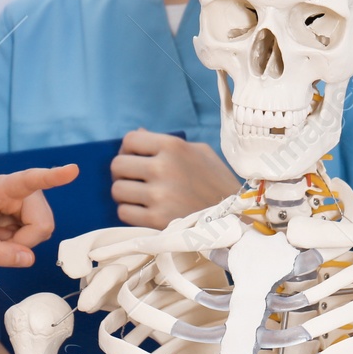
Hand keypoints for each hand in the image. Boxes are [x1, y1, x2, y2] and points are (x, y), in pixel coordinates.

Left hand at [0, 165, 77, 267]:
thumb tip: (29, 259)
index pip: (28, 180)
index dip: (52, 176)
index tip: (72, 170)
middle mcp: (20, 192)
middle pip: (42, 222)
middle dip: (24, 241)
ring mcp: (28, 203)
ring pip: (43, 230)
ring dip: (22, 242)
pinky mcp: (31, 214)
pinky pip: (38, 235)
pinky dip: (21, 243)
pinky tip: (3, 236)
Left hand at [111, 129, 239, 228]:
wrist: (235, 217)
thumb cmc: (217, 182)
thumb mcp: (199, 152)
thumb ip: (166, 142)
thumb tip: (137, 133)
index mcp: (173, 145)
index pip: (130, 140)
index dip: (128, 150)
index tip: (136, 160)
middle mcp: (162, 167)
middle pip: (117, 165)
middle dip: (124, 173)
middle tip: (136, 181)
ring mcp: (158, 195)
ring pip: (117, 190)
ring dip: (126, 195)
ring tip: (141, 198)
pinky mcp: (156, 220)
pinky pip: (124, 213)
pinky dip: (130, 213)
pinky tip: (145, 212)